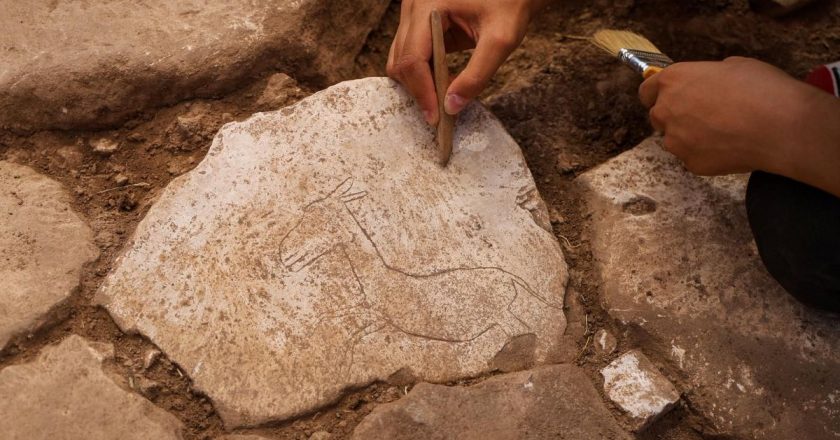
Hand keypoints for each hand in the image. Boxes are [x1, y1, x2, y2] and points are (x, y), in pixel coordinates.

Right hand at [387, 0, 545, 124]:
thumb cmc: (510, 4)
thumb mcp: (501, 41)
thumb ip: (477, 75)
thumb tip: (452, 107)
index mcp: (429, 5)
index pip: (412, 58)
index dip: (422, 92)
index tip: (436, 118)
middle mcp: (414, 7)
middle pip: (401, 61)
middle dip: (419, 91)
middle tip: (442, 114)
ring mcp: (413, 14)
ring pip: (400, 60)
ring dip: (419, 84)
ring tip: (444, 98)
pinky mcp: (418, 23)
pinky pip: (410, 55)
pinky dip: (422, 74)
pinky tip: (444, 83)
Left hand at [639, 57, 839, 196]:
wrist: (779, 126)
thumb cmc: (760, 89)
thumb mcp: (733, 66)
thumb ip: (708, 76)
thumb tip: (707, 84)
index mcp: (673, 80)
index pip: (646, 90)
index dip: (656, 94)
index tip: (666, 97)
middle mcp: (666, 110)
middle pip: (658, 116)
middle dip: (674, 116)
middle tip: (703, 115)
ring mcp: (675, 140)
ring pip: (674, 139)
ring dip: (690, 136)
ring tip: (722, 132)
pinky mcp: (690, 162)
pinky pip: (692, 157)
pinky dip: (706, 153)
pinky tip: (730, 146)